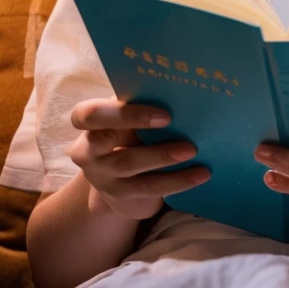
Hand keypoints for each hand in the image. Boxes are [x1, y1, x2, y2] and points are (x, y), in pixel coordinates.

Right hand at [69, 98, 208, 219]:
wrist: (121, 179)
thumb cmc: (129, 134)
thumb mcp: (128, 117)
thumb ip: (139, 103)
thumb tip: (177, 91)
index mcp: (88, 124)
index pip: (88, 114)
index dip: (122, 111)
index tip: (160, 111)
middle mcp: (88, 151)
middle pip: (102, 139)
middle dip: (135, 125)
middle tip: (171, 119)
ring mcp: (103, 177)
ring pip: (128, 165)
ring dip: (162, 156)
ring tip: (192, 149)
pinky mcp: (121, 196)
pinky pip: (149, 188)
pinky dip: (177, 180)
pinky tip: (200, 174)